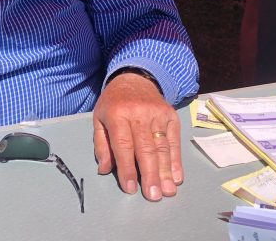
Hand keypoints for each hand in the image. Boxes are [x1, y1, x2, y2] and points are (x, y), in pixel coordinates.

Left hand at [92, 72, 181, 200]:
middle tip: (153, 196)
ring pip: (162, 146)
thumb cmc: (114, 103)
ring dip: (165, 171)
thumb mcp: (99, 119)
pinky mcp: (171, 116)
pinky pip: (174, 141)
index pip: (123, 145)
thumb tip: (104, 170)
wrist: (135, 79)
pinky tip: (176, 177)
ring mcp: (157, 114)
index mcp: (117, 114)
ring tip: (167, 191)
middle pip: (145, 148)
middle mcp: (139, 114)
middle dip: (150, 174)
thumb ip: (101, 145)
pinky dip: (176, 160)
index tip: (130, 188)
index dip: (127, 168)